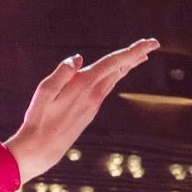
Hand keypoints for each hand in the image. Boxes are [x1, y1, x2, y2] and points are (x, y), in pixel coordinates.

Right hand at [3, 39, 159, 184]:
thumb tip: (78, 59)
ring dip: (128, 66)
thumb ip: (62, 72)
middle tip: (152, 44)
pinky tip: (117, 74)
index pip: (113, 63)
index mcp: (83, 85)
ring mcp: (93, 104)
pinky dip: (116, 76)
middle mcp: (93, 94)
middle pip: (119, 70)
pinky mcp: (90, 111)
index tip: (151, 43)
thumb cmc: (40, 119)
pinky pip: (107, 87)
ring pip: (114, 79)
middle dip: (135, 55)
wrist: (43, 148)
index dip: (133, 51)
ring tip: (139, 56)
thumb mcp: (45, 91)